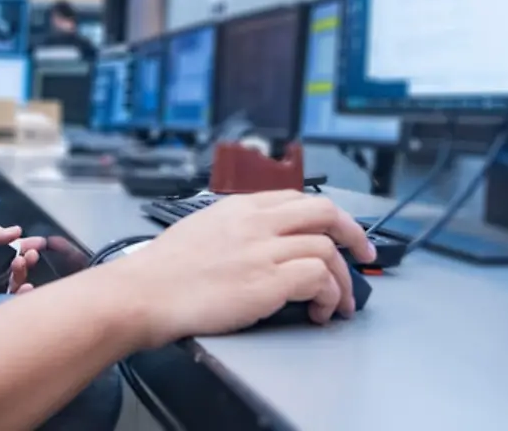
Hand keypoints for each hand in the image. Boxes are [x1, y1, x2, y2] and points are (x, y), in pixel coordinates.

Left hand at [0, 225, 45, 316]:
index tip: (39, 243)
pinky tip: (23, 288)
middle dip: (25, 259)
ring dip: (21, 273)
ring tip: (22, 264)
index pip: (4, 249)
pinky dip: (15, 297)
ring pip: (10, 285)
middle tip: (30, 253)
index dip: (22, 245)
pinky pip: (1, 304)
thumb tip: (15, 230)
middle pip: (11, 267)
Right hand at [105, 191, 375, 345]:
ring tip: (339, 303)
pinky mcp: (267, 280)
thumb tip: (258, 241)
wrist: (143, 293)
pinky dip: (327, 294)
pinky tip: (319, 310)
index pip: (297, 198)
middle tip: (364, 254)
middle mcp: (255, 222)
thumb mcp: (200, 229)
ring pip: (327, 247)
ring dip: (342, 279)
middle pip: (324, 212)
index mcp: (239, 207)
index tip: (338, 232)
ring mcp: (263, 249)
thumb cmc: (162, 271)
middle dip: (354, 233)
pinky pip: (317, 277)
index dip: (327, 216)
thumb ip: (234, 228)